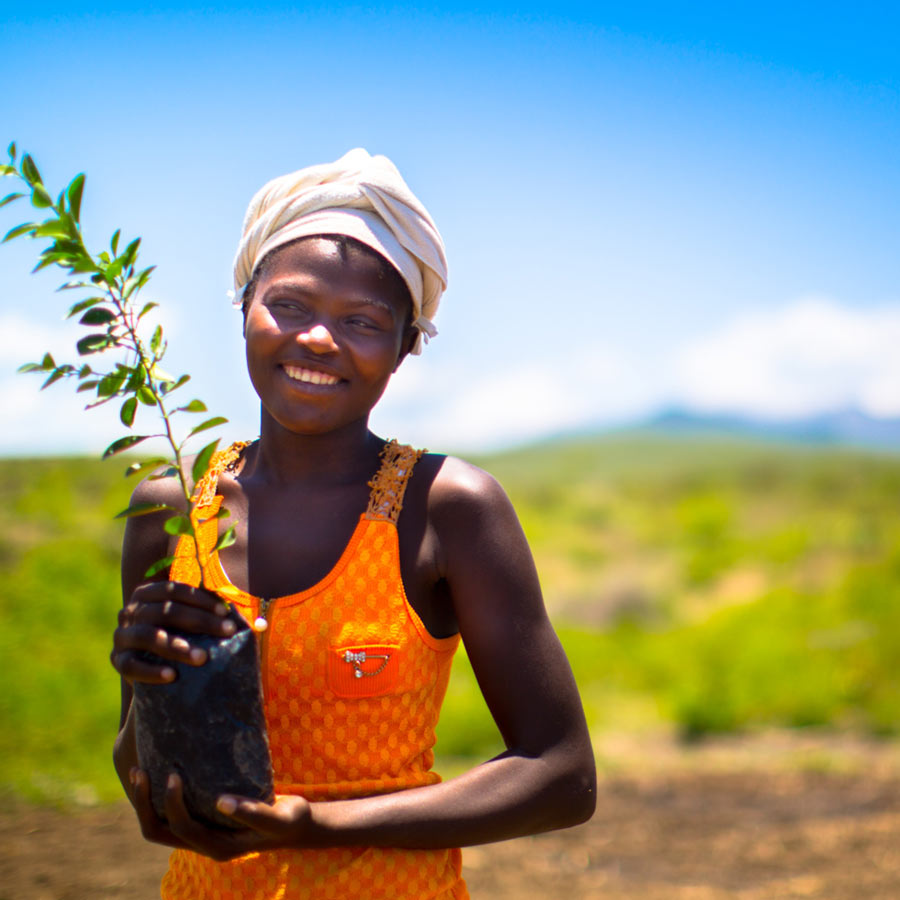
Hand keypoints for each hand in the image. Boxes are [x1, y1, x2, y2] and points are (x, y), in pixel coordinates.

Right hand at [112, 581, 235, 683]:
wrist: (156, 674)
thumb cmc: (186, 640)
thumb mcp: (200, 627)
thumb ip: (224, 621)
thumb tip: (263, 625)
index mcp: (150, 593)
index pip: (175, 590)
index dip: (201, 599)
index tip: (227, 613)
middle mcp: (131, 610)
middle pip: (166, 611)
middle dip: (199, 621)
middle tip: (226, 633)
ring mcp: (122, 635)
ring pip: (149, 636)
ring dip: (177, 646)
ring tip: (202, 658)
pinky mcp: (117, 661)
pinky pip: (130, 665)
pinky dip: (151, 671)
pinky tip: (172, 676)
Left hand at [129, 769, 312, 860]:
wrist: (294, 826)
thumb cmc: (289, 819)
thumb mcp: (278, 817)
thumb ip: (253, 812)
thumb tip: (221, 802)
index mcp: (217, 847)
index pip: (181, 829)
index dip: (171, 804)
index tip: (174, 774)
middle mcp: (203, 844)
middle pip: (158, 832)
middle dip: (144, 803)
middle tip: (140, 770)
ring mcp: (200, 835)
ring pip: (159, 825)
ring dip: (145, 801)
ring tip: (140, 770)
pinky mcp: (202, 822)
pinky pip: (169, 815)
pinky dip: (158, 798)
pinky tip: (160, 772)